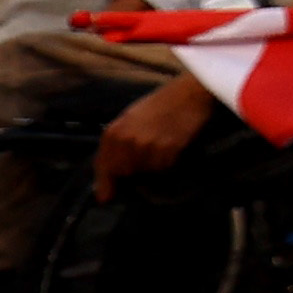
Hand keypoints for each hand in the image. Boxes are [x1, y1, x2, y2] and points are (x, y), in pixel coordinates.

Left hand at [91, 76, 218, 188]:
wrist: (189, 94)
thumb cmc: (159, 104)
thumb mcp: (130, 120)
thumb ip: (118, 143)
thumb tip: (112, 170)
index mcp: (113, 132)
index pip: (104, 167)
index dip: (104, 185)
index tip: (105, 198)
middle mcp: (126, 142)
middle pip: (125, 174)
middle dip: (133, 173)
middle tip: (146, 162)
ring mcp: (146, 146)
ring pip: (146, 172)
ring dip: (153, 167)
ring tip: (162, 148)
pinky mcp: (166, 151)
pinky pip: (164, 168)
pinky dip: (168, 163)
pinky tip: (172, 146)